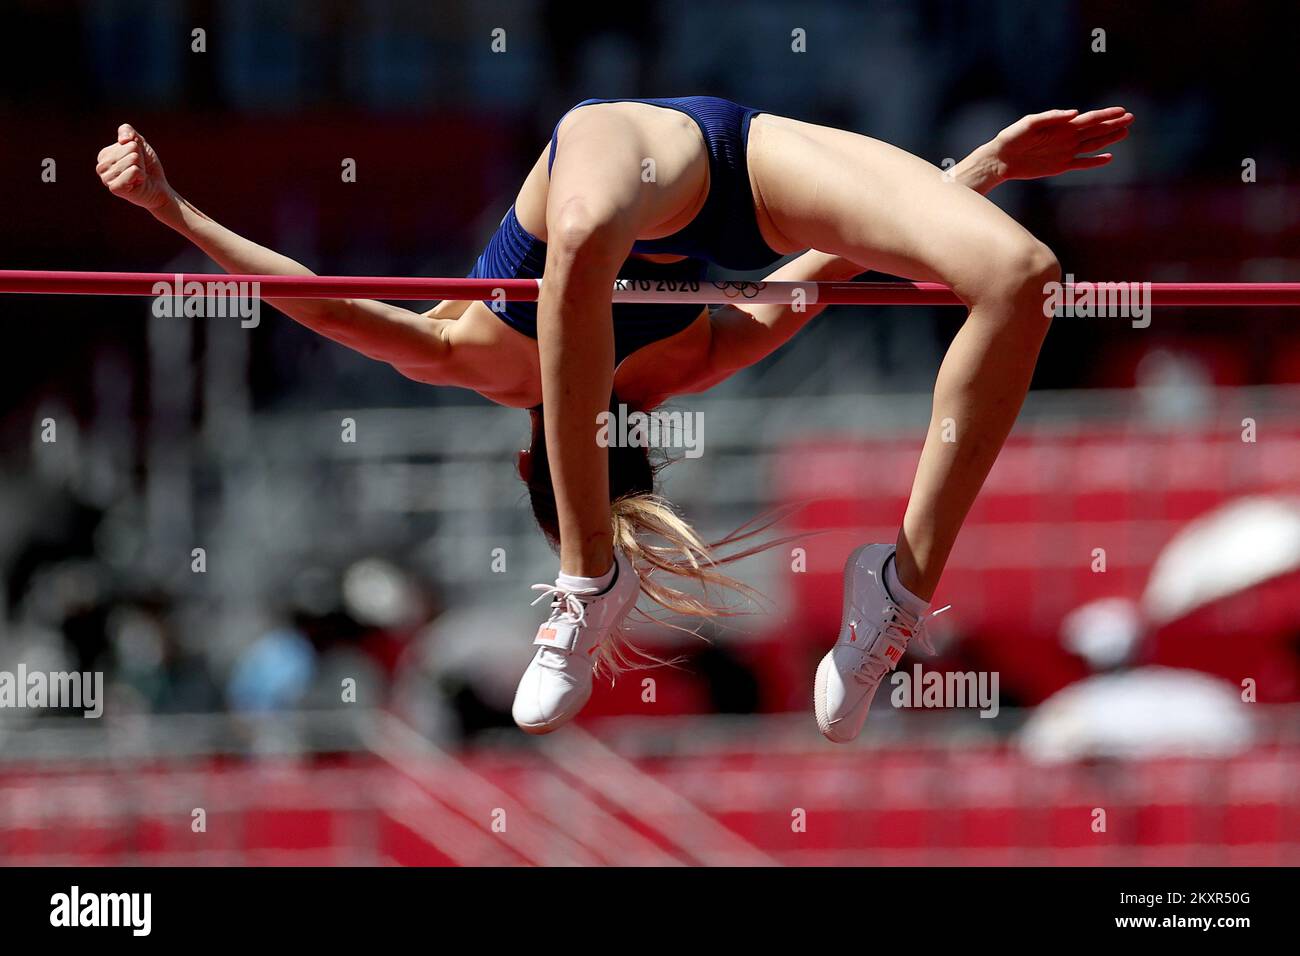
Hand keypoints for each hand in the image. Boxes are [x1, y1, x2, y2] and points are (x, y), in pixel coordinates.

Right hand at [96, 124, 173, 211]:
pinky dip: (141, 175)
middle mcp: (101, 167)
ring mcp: (106, 178)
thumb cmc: (147, 166)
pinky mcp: (115, 188)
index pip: (125, 141)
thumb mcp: (139, 143)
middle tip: (139, 170)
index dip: (136, 150)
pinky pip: (133, 171)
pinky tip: (138, 183)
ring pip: (132, 160)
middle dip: (140, 159)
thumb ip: (128, 131)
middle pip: (129, 149)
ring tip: (138, 177)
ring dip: (141, 168)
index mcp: (104, 155)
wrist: (158, 188)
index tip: (136, 161)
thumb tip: (123, 140)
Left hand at [990, 107, 1133, 180]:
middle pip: (1095, 130)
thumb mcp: (1029, 123)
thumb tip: (1074, 112)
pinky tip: (1108, 158)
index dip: (1106, 114)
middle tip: (1131, 118)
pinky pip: (1081, 164)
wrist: (1001, 159)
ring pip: (1092, 145)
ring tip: (1125, 132)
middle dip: (1113, 124)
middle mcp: (1067, 137)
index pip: (1089, 119)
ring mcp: (1065, 152)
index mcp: (1062, 125)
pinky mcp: (1060, 166)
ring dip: (1109, 139)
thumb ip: (1051, 117)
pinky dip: (1094, 162)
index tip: (1121, 110)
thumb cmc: (1012, 137)